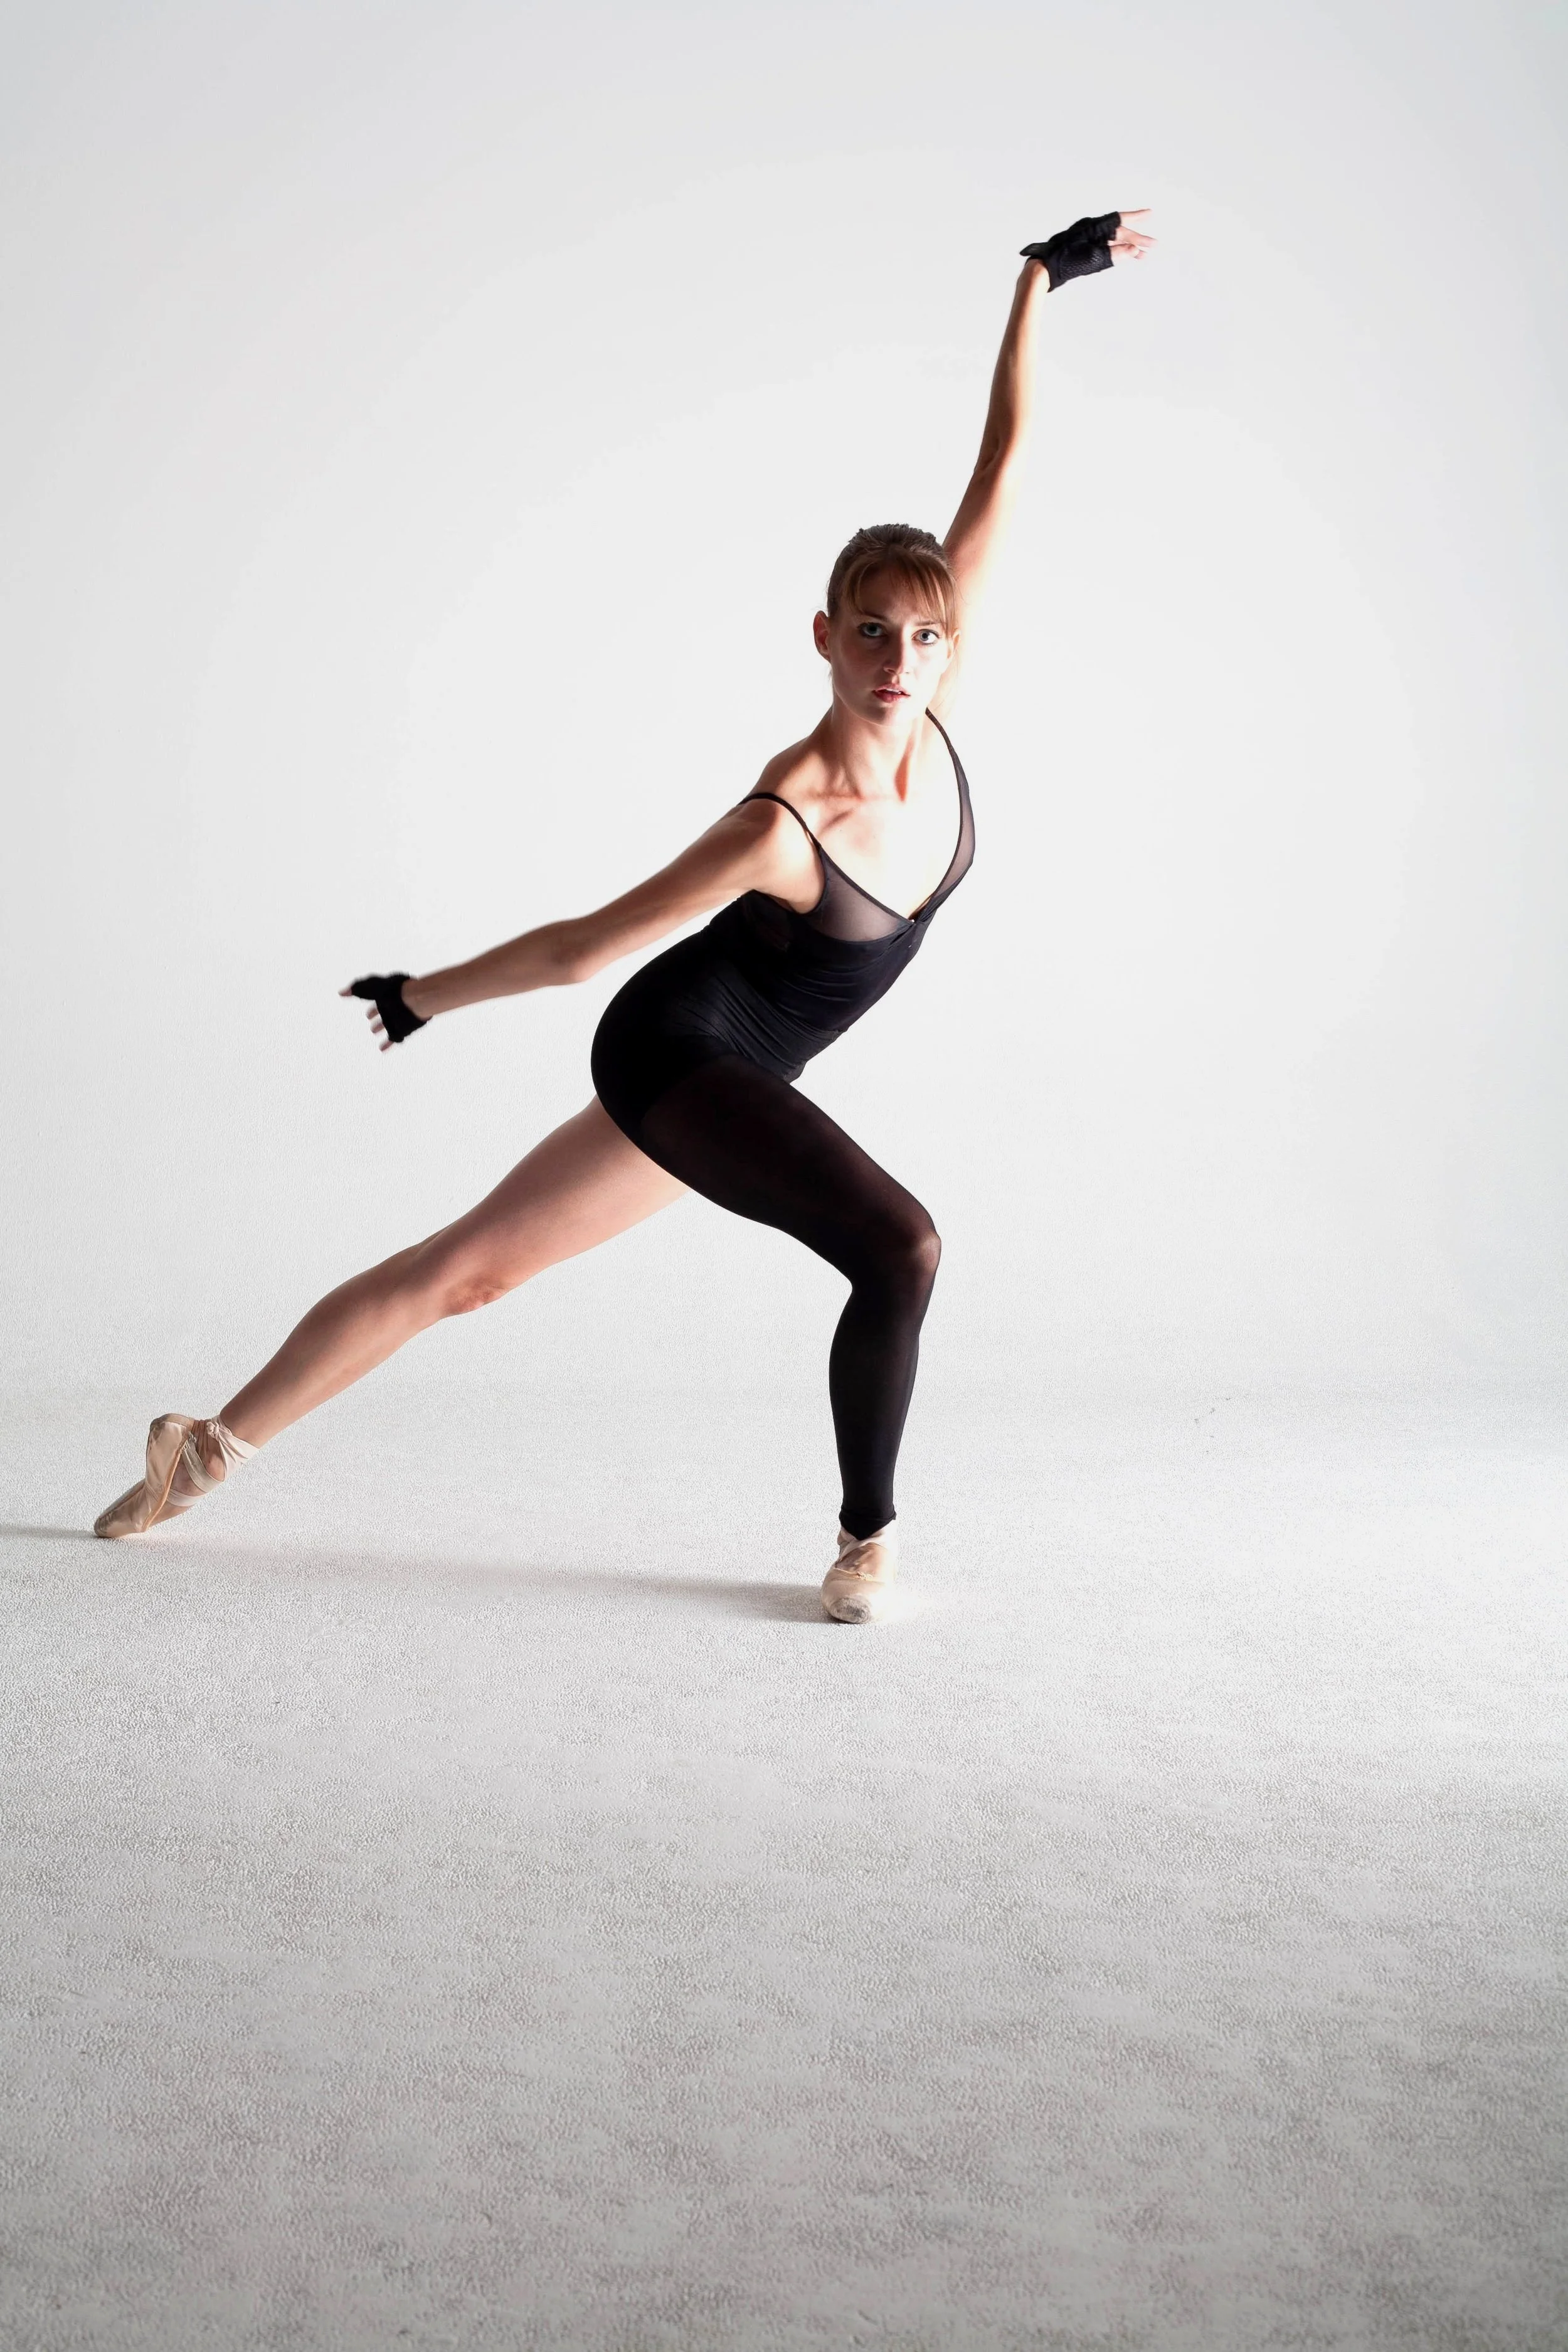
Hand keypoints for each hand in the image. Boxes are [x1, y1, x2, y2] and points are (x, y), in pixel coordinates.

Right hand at [340, 972, 428, 1050]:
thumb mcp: (370, 987)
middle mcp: (392, 1007)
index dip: (372, 1009)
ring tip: (375, 1032)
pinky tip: (382, 1049)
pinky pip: (395, 1039)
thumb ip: (356, 989)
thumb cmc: (391, 991)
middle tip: (372, 1026)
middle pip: (384, 1014)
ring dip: (382, 1028)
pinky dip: (388, 1044)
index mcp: (386, 995)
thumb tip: (341, 992)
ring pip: (389, 1025)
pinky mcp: (404, 1030)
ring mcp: (399, 1019)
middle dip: (377, 1018)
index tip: (367, 1015)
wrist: (413, 1000)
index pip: (377, 1003)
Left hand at [1021, 208, 1153, 288]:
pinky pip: (1106, 249)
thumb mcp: (1093, 259)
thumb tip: (1134, 250)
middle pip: (1119, 233)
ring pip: (1114, 242)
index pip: (1119, 219)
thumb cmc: (1066, 262)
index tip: (1151, 214)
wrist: (1044, 269)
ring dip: (1129, 248)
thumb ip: (1115, 254)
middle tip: (1154, 247)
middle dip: (1137, 240)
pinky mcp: (1084, 250)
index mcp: (1094, 227)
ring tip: (1143, 256)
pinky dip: (1117, 253)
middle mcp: (1092, 231)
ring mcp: (1088, 240)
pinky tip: (1125, 257)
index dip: (1137, 217)